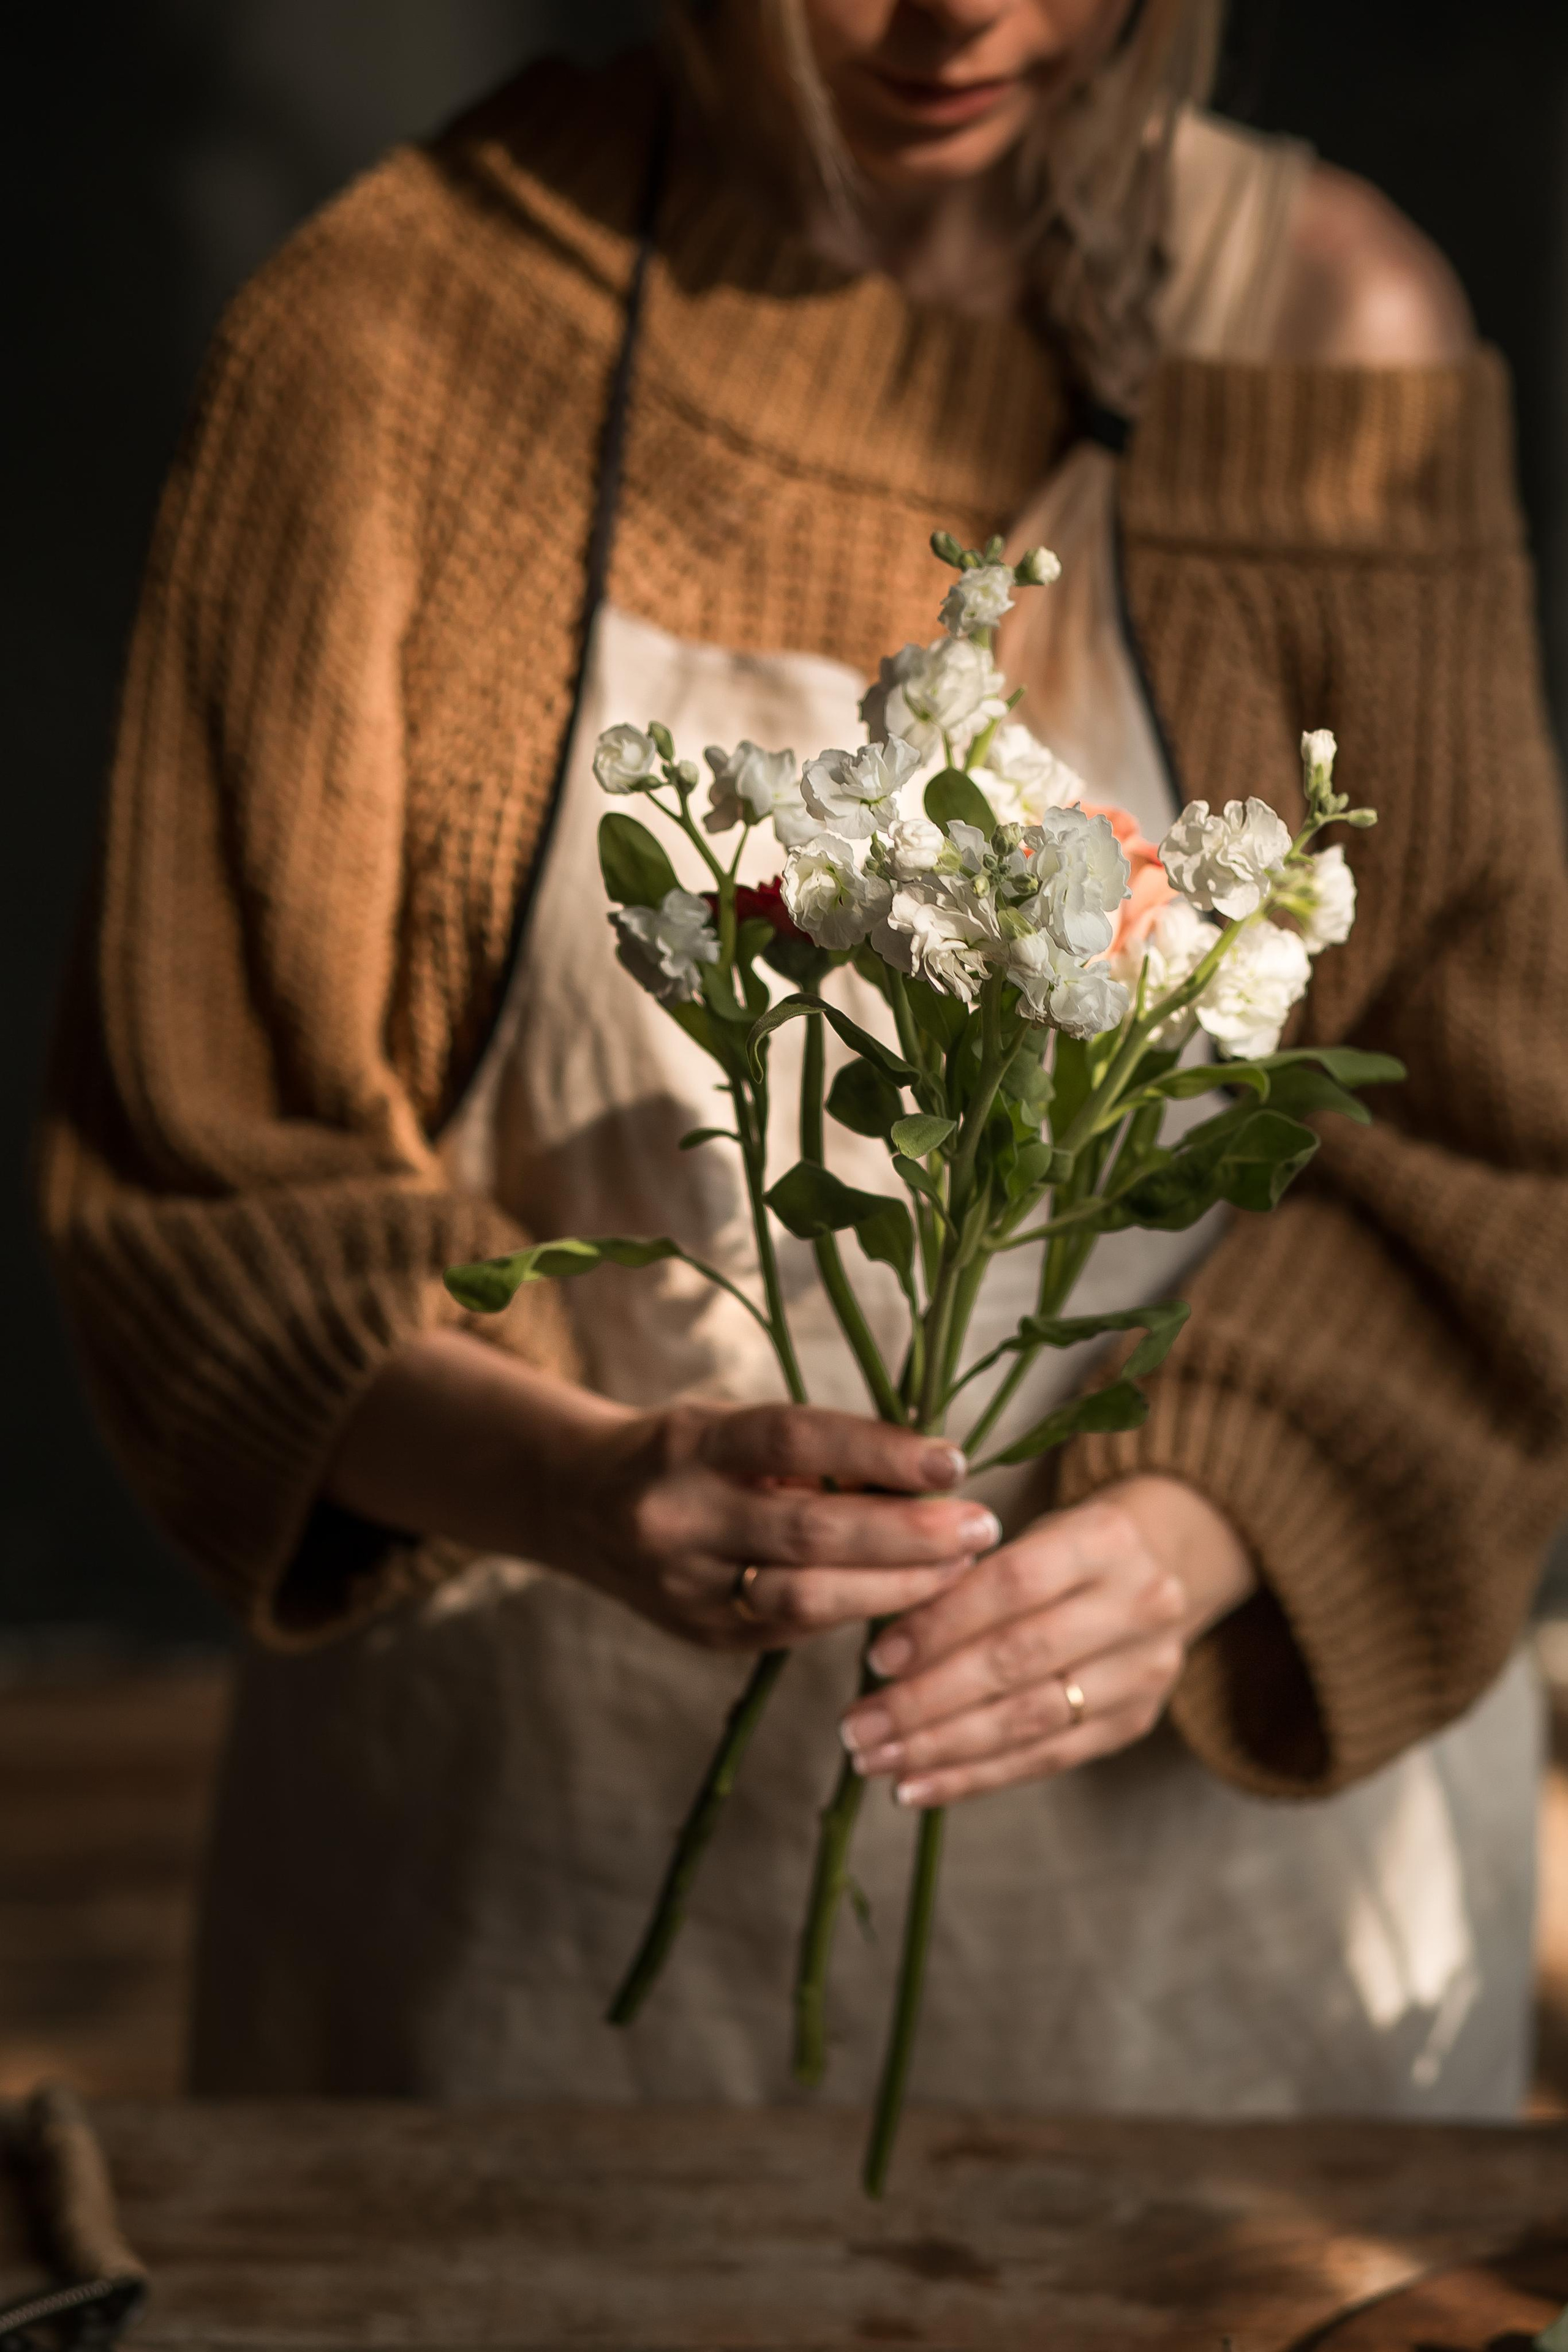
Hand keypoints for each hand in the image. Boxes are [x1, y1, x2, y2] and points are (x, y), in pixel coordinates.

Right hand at [562, 1401, 1002, 1650]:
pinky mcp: (702, 1636)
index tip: (953, 1461)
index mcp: (691, 1444)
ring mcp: (686, 1587)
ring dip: (897, 1585)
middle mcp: (679, 1517)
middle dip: (907, 1533)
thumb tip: (927, 1472)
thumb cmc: (685, 1452)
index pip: (795, 1441)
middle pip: (809, 1531)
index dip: (878, 1450)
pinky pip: (796, 1627)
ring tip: (962, 1567)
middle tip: (981, 1524)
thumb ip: (814, 1452)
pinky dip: (859, 1608)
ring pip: (807, 1597)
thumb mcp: (732, 1427)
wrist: (578, 1506)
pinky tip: (911, 1595)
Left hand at [837, 1474, 1255, 1804]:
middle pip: (1018, 1660)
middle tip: (857, 1726)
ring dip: (941, 1748)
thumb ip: (967, 1578)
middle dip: (926, 1700)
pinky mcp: (1136, 1721)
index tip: (878, 1659)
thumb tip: (885, 1649)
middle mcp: (1139, 1604)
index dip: (940, 1625)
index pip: (1012, 1585)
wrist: (1165, 1565)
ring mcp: (1145, 1670)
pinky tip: (918, 1786)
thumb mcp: (1028, 1533)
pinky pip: (1045, 1759)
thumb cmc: (1066, 1548)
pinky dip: (975, 1776)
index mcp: (1106, 1539)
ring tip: (877, 1760)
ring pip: (1029, 1720)